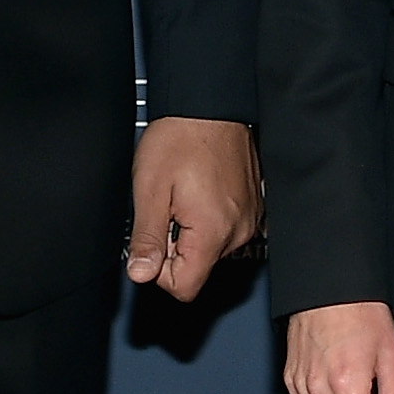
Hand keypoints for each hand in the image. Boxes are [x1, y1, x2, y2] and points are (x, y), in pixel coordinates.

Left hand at [126, 116, 261, 300]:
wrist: (210, 105)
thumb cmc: (182, 138)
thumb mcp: (150, 190)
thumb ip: (146, 238)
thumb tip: (141, 274)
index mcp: (213, 231)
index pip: (185, 287)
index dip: (160, 272)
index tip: (152, 244)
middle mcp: (238, 231)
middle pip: (198, 269)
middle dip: (175, 248)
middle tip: (165, 210)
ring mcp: (249, 220)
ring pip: (211, 250)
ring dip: (191, 232)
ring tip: (183, 196)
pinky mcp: (253, 208)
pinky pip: (226, 231)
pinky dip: (208, 220)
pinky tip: (199, 192)